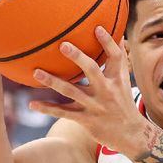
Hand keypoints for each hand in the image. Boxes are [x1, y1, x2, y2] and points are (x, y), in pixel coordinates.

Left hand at [27, 27, 147, 152]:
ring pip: (72, 91)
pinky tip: (32, 104)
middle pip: (92, 70)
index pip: (115, 57)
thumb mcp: (125, 81)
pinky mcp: (86, 120)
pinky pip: (64, 113)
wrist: (130, 134)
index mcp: (117, 79)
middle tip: (62, 45)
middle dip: (78, 57)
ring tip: (36, 72)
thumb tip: (121, 35)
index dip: (108, 42)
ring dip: (53, 81)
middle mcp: (106, 91)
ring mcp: (95, 106)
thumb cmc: (124, 102)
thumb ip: (120, 60)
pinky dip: (48, 109)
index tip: (97, 28)